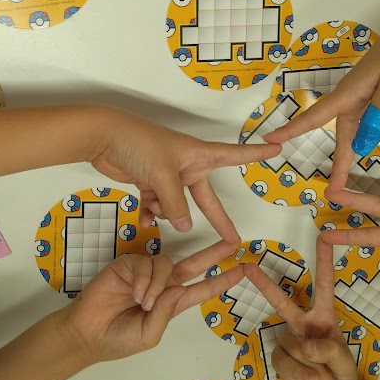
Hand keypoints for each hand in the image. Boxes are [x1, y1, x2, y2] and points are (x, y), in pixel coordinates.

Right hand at [59, 240, 244, 363]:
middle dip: (213, 254)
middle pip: (193, 264)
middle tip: (233, 243)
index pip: (201, 289)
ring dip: (157, 285)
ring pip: (166, 264)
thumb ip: (166, 313)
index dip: (222, 280)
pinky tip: (133, 293)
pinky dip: (143, 280)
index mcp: (171, 303)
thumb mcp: (149, 335)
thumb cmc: (119, 339)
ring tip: (142, 303)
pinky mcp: (128, 264)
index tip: (242, 271)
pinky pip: (145, 264)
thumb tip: (180, 288)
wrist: (87, 333)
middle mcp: (162, 284)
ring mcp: (145, 273)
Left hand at [88, 108, 279, 239]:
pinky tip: (142, 218)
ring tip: (152, 206)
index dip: (255, 154)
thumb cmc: (139, 144)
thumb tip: (186, 226)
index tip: (277, 148)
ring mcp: (166, 175)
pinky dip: (150, 213)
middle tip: (232, 241)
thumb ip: (176, 204)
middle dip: (216, 219)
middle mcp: (185, 165)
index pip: (234, 155)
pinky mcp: (148, 182)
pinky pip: (157, 206)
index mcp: (197, 155)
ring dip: (166, 212)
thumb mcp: (163, 176)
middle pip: (205, 198)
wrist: (103, 137)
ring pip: (176, 206)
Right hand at [243, 240, 360, 379]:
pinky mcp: (280, 357)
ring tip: (322, 377)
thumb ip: (331, 352)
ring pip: (289, 344)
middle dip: (264, 284)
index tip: (323, 236)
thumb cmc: (343, 378)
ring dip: (307, 364)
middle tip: (247, 266)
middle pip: (282, 301)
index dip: (324, 261)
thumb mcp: (346, 365)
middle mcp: (304, 324)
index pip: (324, 286)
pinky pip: (283, 360)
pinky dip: (297, 373)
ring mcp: (290, 340)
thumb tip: (306, 345)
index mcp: (325, 318)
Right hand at [261, 18, 379, 190]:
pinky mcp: (377, 102)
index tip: (270, 140)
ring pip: (372, 130)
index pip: (314, 117)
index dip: (292, 130)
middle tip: (335, 191)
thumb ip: (377, 119)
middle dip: (347, 161)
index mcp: (347, 95)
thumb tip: (361, 146)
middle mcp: (351, 101)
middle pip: (348, 136)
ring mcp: (364, 102)